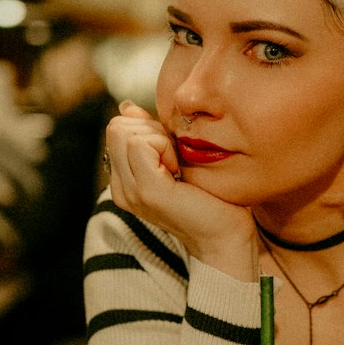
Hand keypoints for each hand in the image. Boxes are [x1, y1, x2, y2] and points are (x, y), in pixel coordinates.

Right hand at [105, 103, 255, 278]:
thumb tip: (127, 106)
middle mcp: (121, 189)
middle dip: (150, 130)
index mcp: (124, 182)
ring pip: (125, 132)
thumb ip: (151, 135)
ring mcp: (131, 191)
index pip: (117, 128)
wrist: (226, 237)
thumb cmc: (210, 199)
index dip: (147, 129)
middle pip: (116, 126)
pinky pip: (141, 144)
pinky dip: (165, 146)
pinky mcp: (147, 191)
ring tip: (177, 165)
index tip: (173, 153)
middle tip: (176, 158)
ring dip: (158, 138)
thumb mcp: (175, 159)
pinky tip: (179, 169)